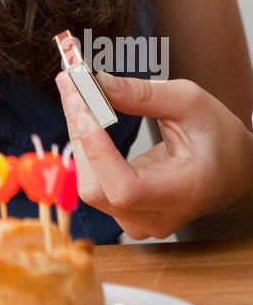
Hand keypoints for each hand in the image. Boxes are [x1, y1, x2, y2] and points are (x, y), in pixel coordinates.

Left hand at [55, 68, 252, 239]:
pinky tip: (82, 113)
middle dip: (80, 134)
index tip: (85, 109)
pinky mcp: (125, 211)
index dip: (99, 153)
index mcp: (183, 193)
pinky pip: (94, 182)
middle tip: (72, 85)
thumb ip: (146, 95)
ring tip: (74, 93)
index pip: (126, 189)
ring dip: (78, 136)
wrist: (233, 170)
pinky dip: (84, 145)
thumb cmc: (219, 137)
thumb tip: (100, 83)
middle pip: (98, 188)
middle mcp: (157, 217)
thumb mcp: (192, 103)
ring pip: (90, 186)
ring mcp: (138, 220)